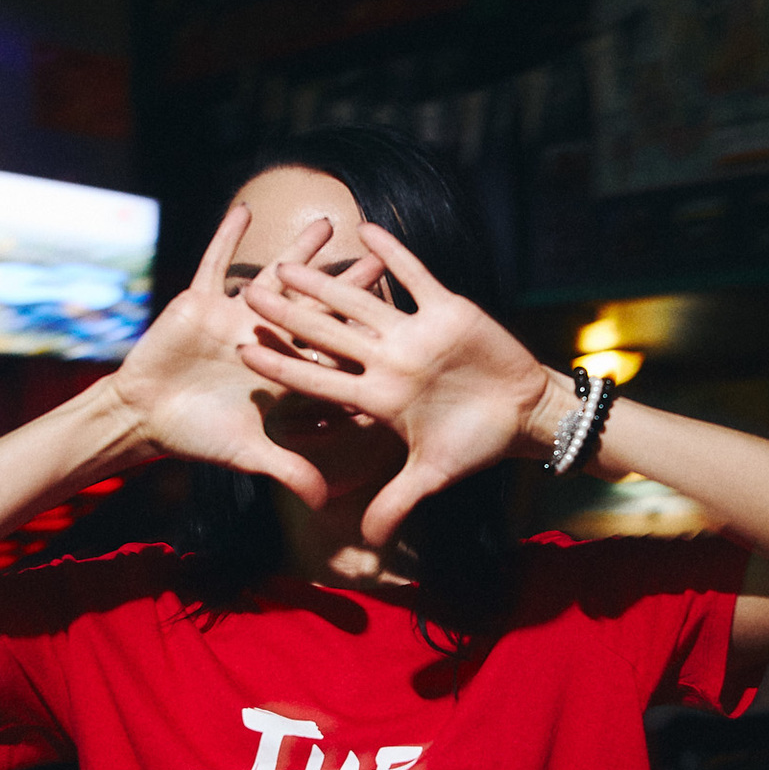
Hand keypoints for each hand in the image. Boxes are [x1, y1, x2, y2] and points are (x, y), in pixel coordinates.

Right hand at [107, 207, 383, 509]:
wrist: (146, 416)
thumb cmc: (197, 436)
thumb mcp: (246, 453)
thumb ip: (287, 470)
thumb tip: (324, 503)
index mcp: (282, 372)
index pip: (328, 353)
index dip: (359, 339)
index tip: (394, 324)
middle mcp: (265, 339)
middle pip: (314, 308)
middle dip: (344, 286)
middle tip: (379, 260)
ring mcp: (235, 316)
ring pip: (273, 278)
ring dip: (297, 252)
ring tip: (326, 224)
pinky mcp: (201, 301)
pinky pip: (215, 263)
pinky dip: (227, 239)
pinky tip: (245, 208)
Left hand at [237, 224, 550, 545]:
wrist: (524, 416)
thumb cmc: (478, 444)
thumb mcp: (433, 475)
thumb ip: (396, 501)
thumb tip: (368, 540)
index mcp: (379, 397)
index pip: (320, 378)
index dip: (283, 366)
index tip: (244, 351)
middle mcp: (389, 362)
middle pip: (329, 334)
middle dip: (290, 315)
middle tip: (248, 294)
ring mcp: (415, 333)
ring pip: (362, 301)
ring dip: (327, 281)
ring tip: (290, 260)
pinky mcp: (448, 310)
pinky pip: (416, 277)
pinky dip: (395, 255)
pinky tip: (366, 229)